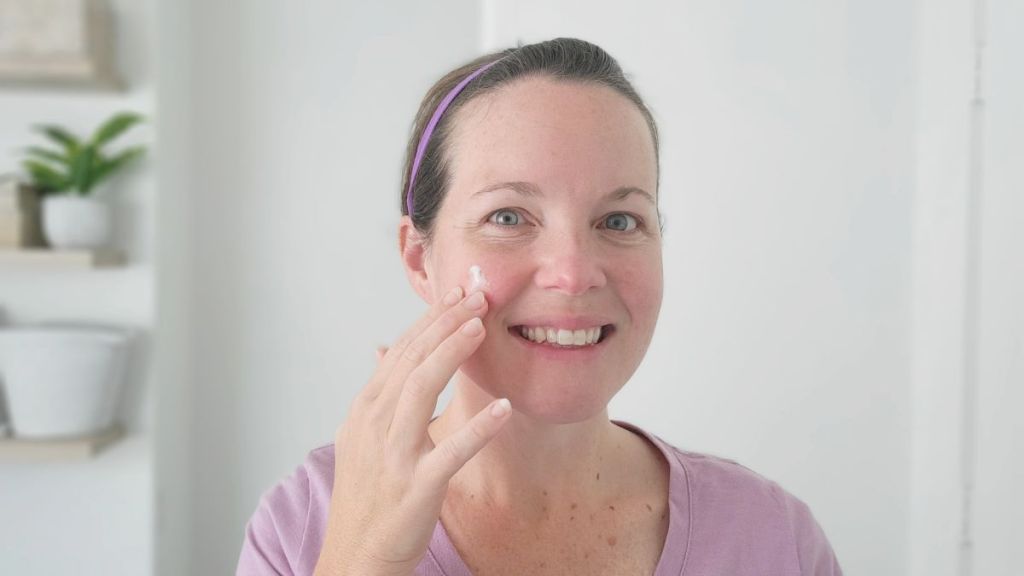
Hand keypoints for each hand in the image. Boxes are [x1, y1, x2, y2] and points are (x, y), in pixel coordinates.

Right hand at [314, 286, 511, 575]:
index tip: (458, 292)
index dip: (430, 319)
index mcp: (365, 411)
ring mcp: (393, 456)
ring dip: (452, 353)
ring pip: (420, 389)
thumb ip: (379, 393)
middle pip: (410, 360)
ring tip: (480, 326)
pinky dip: (477, 428)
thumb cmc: (365, 498)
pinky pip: (450, 451)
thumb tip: (382, 349)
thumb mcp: (362, 438)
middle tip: (477, 294)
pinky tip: (503, 409)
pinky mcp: (416, 487)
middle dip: (444, 322)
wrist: (354, 559)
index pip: (401, 352)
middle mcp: (374, 425)